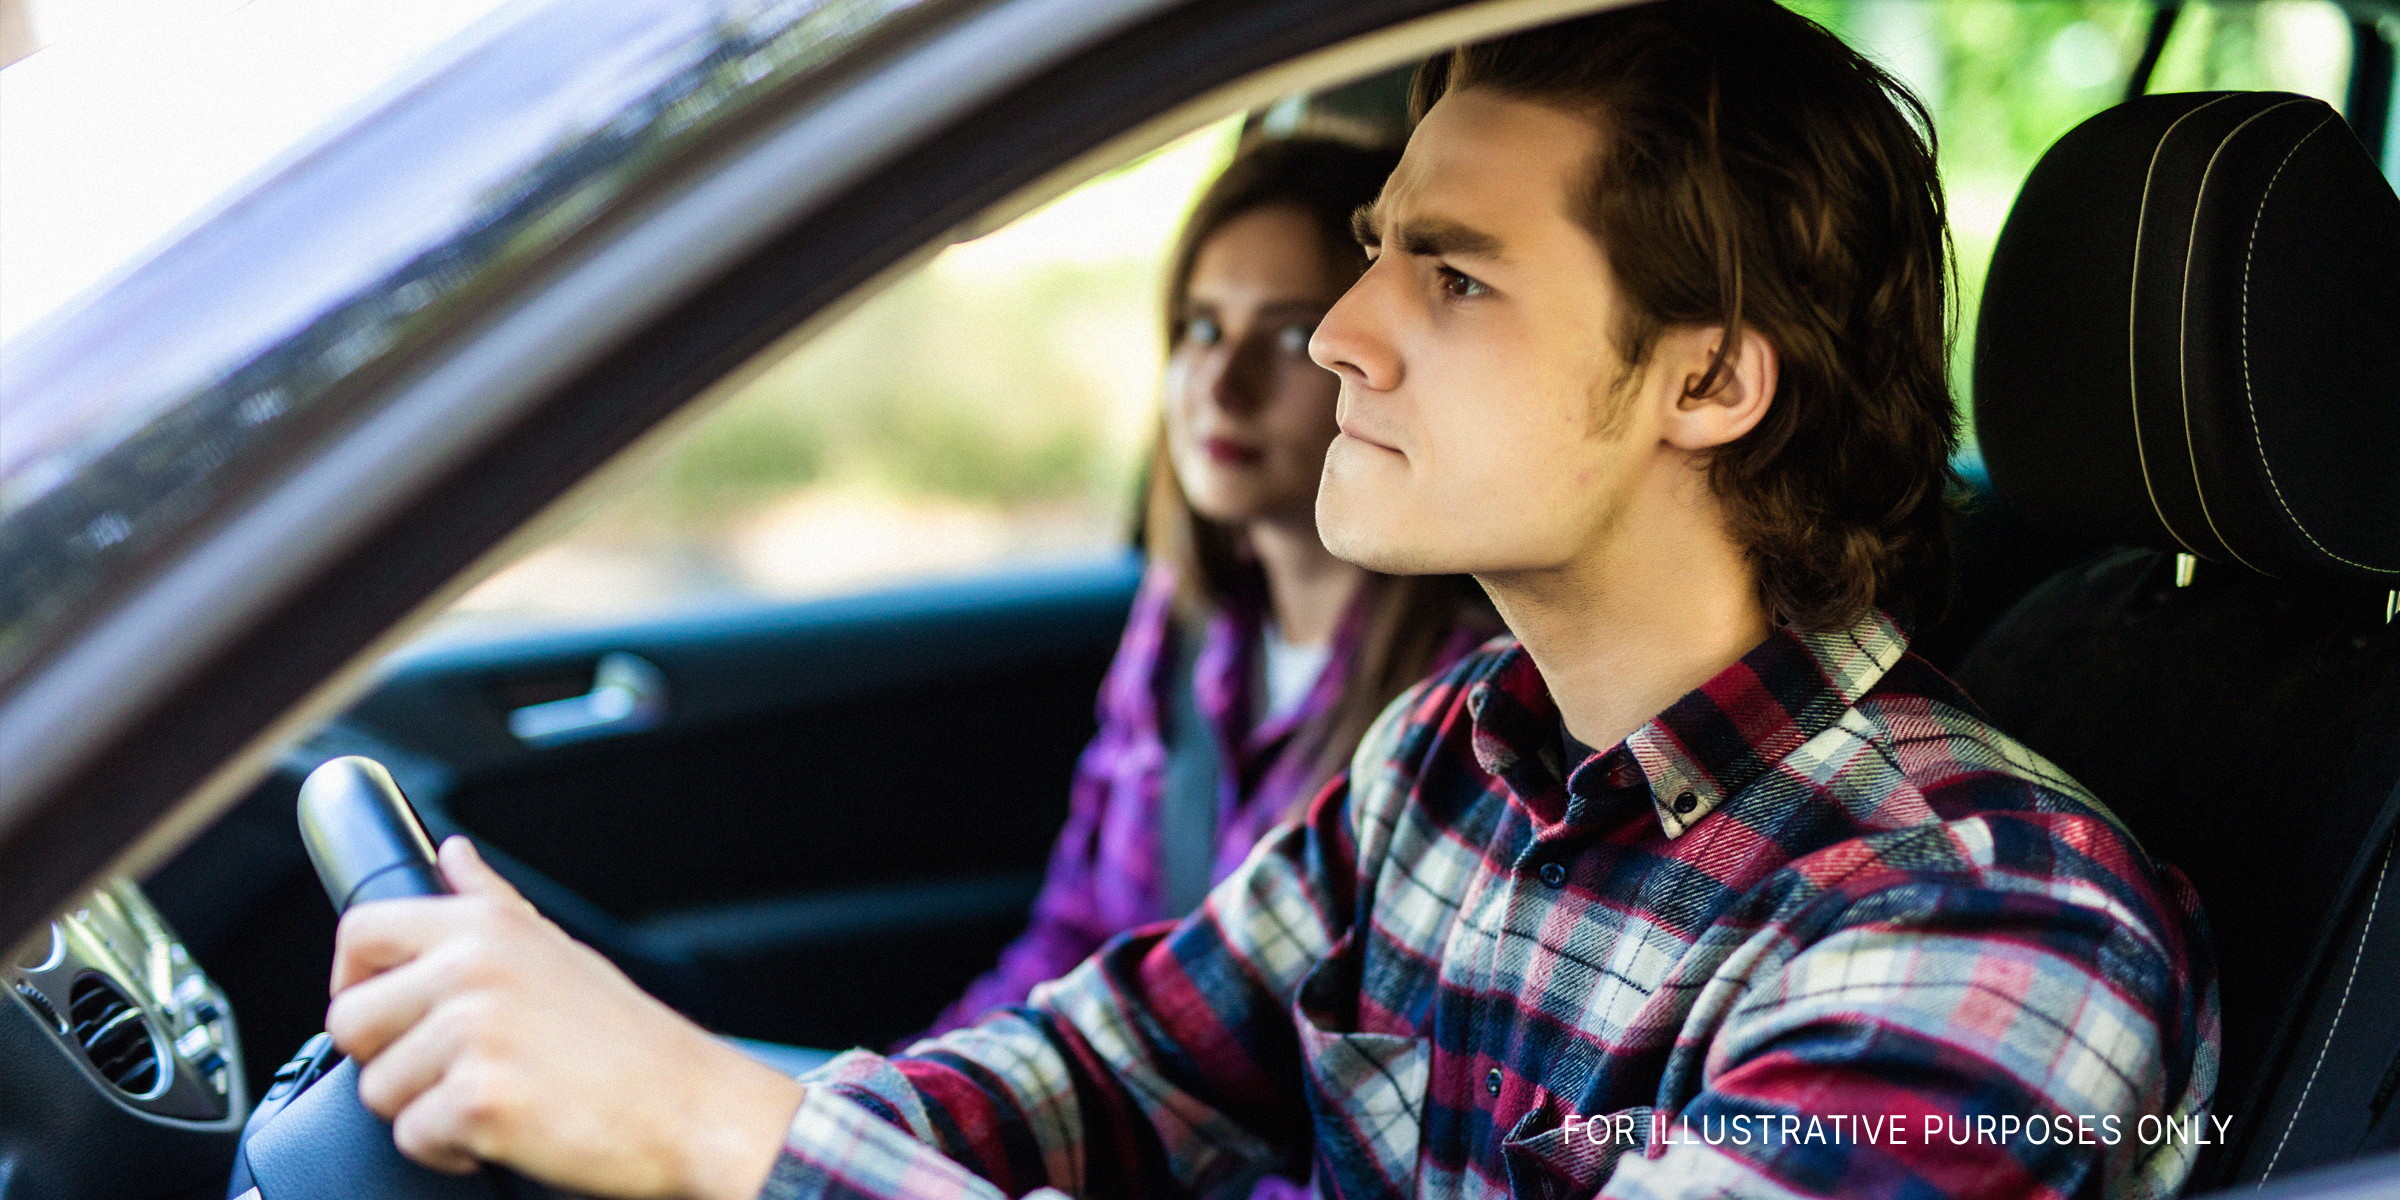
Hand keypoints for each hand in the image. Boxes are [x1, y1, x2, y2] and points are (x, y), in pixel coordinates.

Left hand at [327, 836, 803, 1199]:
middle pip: (350, 1021)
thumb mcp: (557, 947)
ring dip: (423, 1110)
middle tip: (449, 1071)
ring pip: (375, 1089)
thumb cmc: (629, 1039)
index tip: (381, 1013)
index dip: (352, 980)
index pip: (361, 932)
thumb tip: (452, 854)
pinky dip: (450, 1151)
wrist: (692, 1108)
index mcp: (485, 927)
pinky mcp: (478, 1100)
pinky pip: (411, 1138)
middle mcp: (473, 968)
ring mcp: (474, 1033)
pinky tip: (502, 1132)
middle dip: (387, 1060)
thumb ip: (489, 900)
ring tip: (492, 1098)